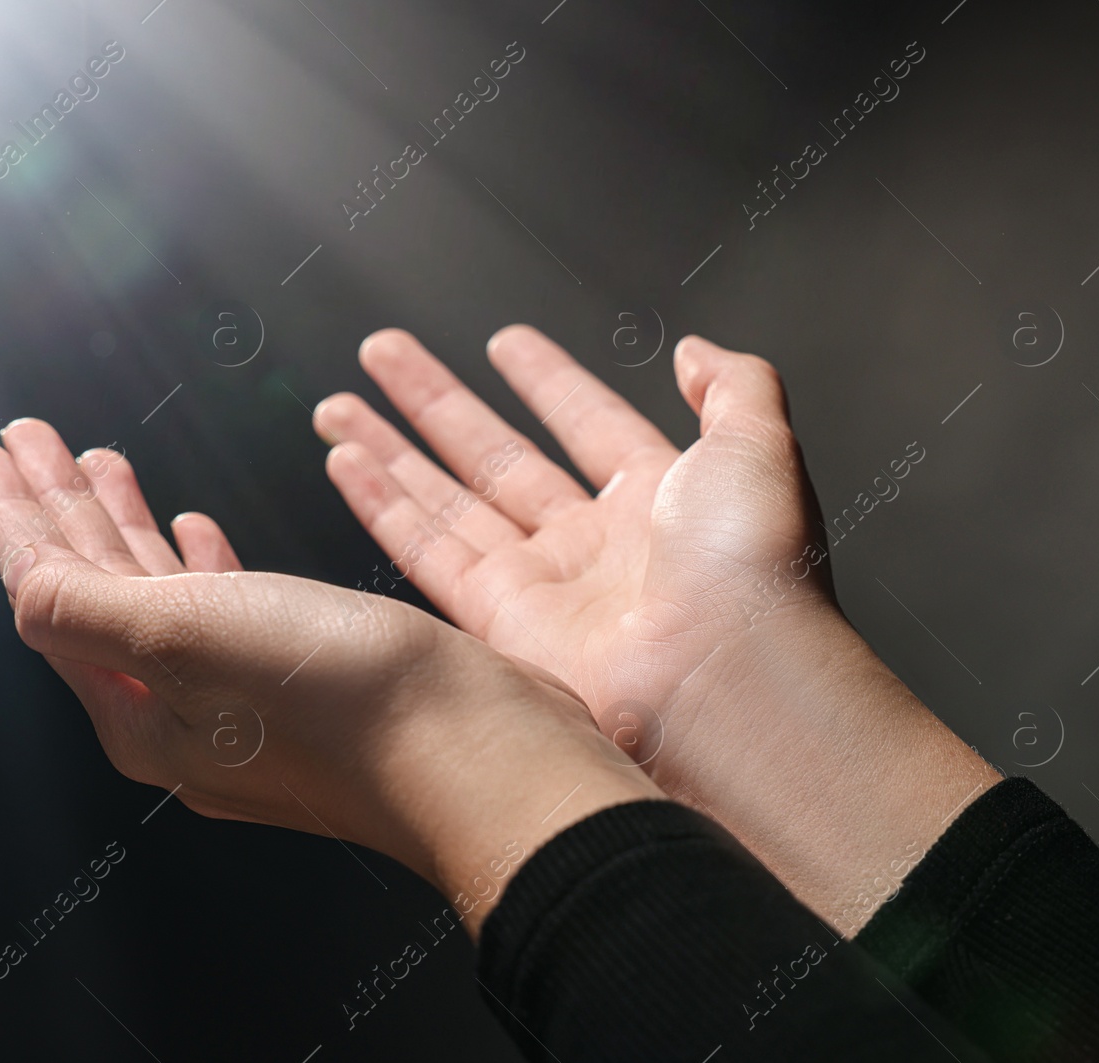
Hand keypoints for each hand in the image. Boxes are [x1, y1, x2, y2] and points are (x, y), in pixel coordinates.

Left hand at [0, 420, 660, 932]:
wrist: (477, 757)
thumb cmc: (339, 699)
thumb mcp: (186, 639)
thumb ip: (86, 608)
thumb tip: (18, 578)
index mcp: (133, 708)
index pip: (45, 590)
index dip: (10, 513)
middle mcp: (173, 714)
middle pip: (93, 589)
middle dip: (59, 507)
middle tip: (30, 436)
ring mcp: (236, 704)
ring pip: (156, 595)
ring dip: (124, 525)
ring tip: (102, 461)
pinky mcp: (296, 688)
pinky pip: (220, 610)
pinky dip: (198, 564)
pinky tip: (200, 531)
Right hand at [315, 327, 996, 931]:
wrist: (727, 683)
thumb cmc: (753, 571)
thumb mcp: (760, 447)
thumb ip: (733, 384)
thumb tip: (695, 349)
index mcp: (659, 499)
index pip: (589, 423)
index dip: (548, 381)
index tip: (505, 344)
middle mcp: (594, 545)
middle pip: (499, 457)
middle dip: (439, 403)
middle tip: (385, 355)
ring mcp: (543, 589)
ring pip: (449, 503)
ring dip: (391, 450)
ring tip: (338, 404)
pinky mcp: (499, 629)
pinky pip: (428, 556)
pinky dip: (383, 508)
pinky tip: (345, 461)